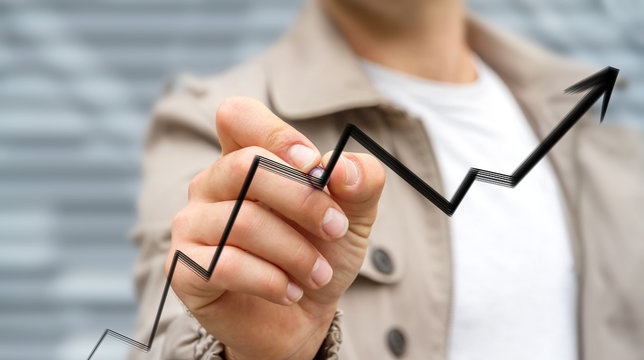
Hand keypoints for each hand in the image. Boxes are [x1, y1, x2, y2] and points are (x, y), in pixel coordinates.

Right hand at [167, 96, 384, 358]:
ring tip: (318, 274)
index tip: (315, 168)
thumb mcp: (353, 214)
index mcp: (245, 157)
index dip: (278, 135)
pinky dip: (272, 281)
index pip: (237, 115)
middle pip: (244, 167)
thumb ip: (360, 181)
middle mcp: (211, 184)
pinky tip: (291, 292)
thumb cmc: (320, 251)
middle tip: (336, 229)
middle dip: (303, 201)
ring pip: (244, 222)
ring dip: (296, 253)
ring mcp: (192, 225)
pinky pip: (226, 265)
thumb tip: (342, 169)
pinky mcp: (184, 268)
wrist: (303, 313)